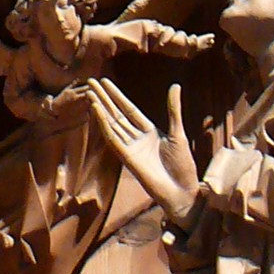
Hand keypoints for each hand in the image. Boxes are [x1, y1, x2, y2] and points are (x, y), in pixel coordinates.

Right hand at [84, 80, 199, 220]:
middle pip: (117, 114)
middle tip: (90, 82)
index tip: (105, 82)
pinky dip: (104, 124)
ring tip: (90, 93)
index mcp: (149, 132)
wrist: (182, 191)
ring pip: (112, 124)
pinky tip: (97, 110)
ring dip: (101, 108)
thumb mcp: (178, 133)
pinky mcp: (127, 158)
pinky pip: (113, 138)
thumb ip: (173, 109)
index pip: (129, 109)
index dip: (117, 96)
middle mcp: (137, 139)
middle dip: (104, 98)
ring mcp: (130, 148)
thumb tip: (175, 85)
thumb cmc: (183, 166)